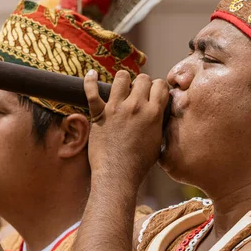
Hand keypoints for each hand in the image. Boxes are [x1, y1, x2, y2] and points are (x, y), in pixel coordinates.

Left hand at [83, 70, 168, 185]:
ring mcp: (116, 109)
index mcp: (153, 114)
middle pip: (143, 78)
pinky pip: (91, 90)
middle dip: (142, 83)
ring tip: (122, 87)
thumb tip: (159, 113)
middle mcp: (136, 107)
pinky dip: (90, 80)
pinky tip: (91, 74)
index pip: (160, 85)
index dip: (158, 88)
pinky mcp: (99, 114)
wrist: (118, 175)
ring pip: (121, 77)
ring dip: (123, 80)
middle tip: (138, 93)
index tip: (154, 93)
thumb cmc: (138, 164)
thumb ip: (158, 123)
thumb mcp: (157, 142)